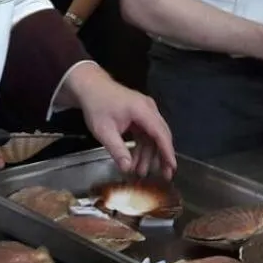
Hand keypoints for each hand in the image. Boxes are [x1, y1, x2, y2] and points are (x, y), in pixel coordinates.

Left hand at [62, 64, 175, 179]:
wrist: (89, 87)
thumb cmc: (96, 106)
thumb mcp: (104, 131)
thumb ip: (117, 150)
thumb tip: (127, 169)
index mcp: (142, 110)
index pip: (160, 133)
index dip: (167, 152)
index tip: (172, 167)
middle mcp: (148, 109)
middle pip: (161, 135)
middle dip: (162, 156)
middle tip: (164, 176)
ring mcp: (145, 111)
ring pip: (153, 136)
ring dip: (148, 154)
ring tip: (140, 172)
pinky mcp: (140, 115)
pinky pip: (146, 133)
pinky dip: (142, 147)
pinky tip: (135, 160)